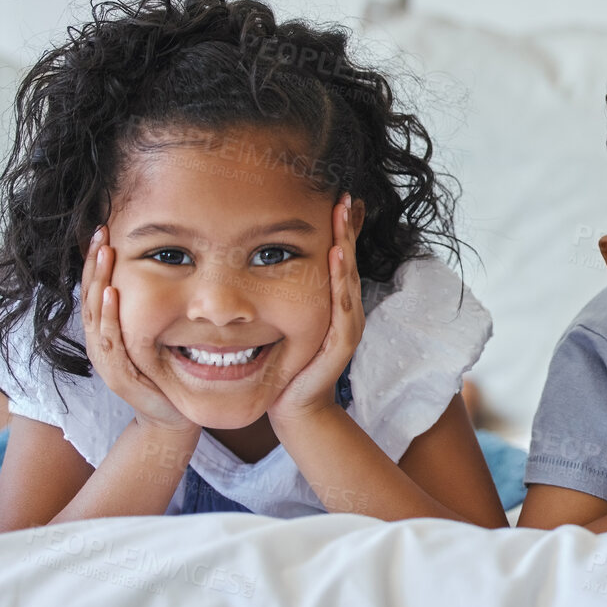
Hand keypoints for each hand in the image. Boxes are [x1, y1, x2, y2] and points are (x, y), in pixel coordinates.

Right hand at [81, 226, 198, 437]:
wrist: (171, 419)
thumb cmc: (165, 376)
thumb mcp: (156, 338)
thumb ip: (151, 313)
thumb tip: (161, 274)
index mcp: (107, 334)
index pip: (96, 291)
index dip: (96, 263)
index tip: (101, 232)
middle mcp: (101, 345)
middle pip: (90, 298)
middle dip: (94, 264)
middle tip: (100, 233)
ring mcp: (107, 362)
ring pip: (96, 316)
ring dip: (99, 282)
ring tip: (104, 255)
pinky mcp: (119, 376)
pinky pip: (109, 341)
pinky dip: (108, 316)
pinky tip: (112, 294)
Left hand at [271, 195, 364, 432]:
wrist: (293, 408)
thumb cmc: (284, 364)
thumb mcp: (281, 322)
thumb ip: (279, 295)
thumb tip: (259, 262)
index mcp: (331, 304)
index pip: (337, 260)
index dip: (339, 230)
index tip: (337, 198)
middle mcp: (344, 311)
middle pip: (347, 263)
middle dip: (347, 230)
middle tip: (345, 198)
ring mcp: (346, 328)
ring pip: (347, 281)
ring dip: (347, 248)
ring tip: (343, 220)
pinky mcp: (340, 346)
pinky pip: (343, 309)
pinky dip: (341, 283)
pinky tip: (336, 259)